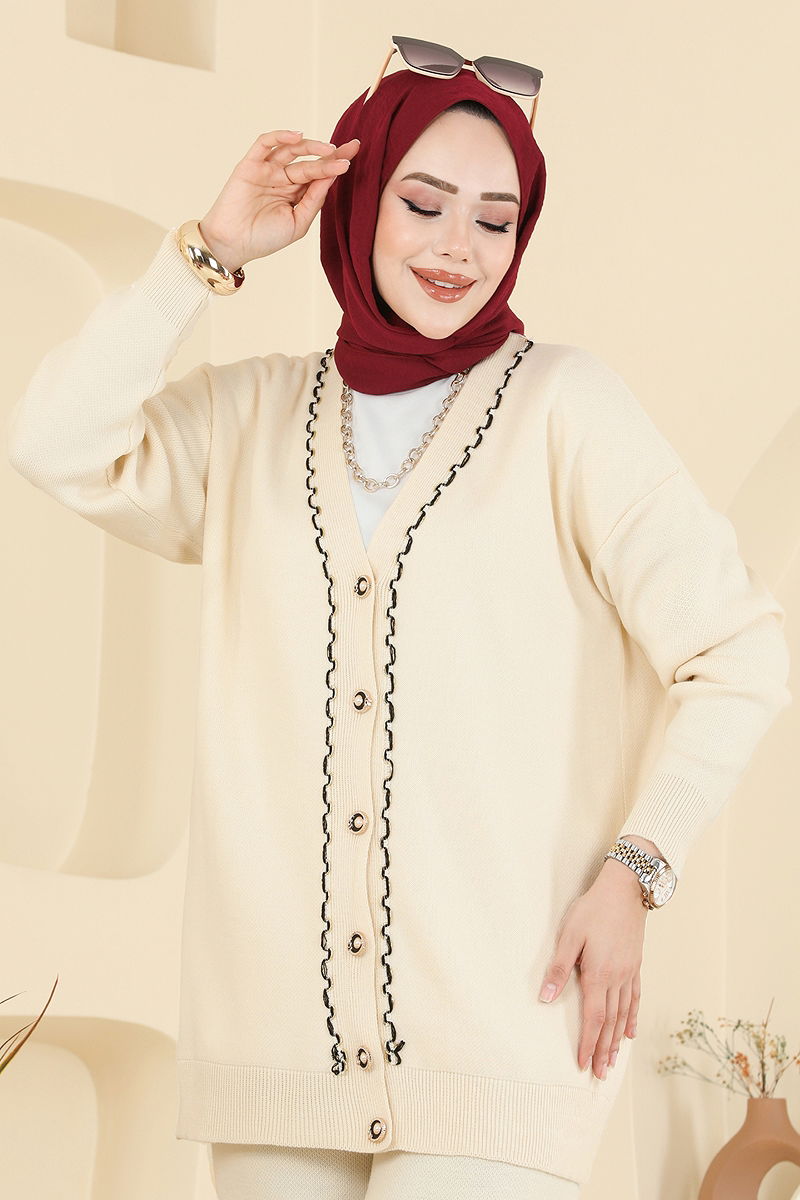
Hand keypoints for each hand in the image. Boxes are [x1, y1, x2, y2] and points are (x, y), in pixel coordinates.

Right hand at [198, 130, 361, 271]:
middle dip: (330, 155)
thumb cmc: (264, 238)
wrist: (233, 244)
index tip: (354, 153)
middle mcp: (283, 179)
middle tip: (349, 150)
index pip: (320, 175)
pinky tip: (297, 136)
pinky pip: (265, 143)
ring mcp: (267, 170)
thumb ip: (314, 200)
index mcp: (296, 194)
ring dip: (310, 146)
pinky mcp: (250, 165)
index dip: (336, 164)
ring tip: (328, 149)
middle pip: (310, 162)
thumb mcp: (298, 222)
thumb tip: (331, 177)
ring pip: (291, 150)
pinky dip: (280, 136)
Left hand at [538, 861, 646, 1078]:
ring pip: (623, 1015)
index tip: (582, 1064)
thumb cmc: (593, 909)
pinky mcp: (635, 965)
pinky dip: (632, 1018)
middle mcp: (616, 979)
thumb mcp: (569, 934)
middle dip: (602, 1050)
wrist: (626, 889)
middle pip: (609, 1023)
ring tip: (612, 1061)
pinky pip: (635, 998)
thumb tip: (545, 997)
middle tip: (598, 1074)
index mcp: (597, 974)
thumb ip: (558, 967)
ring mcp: (629, 973)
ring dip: (616, 1040)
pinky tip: (630, 1031)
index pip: (592, 1018)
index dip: (586, 1043)